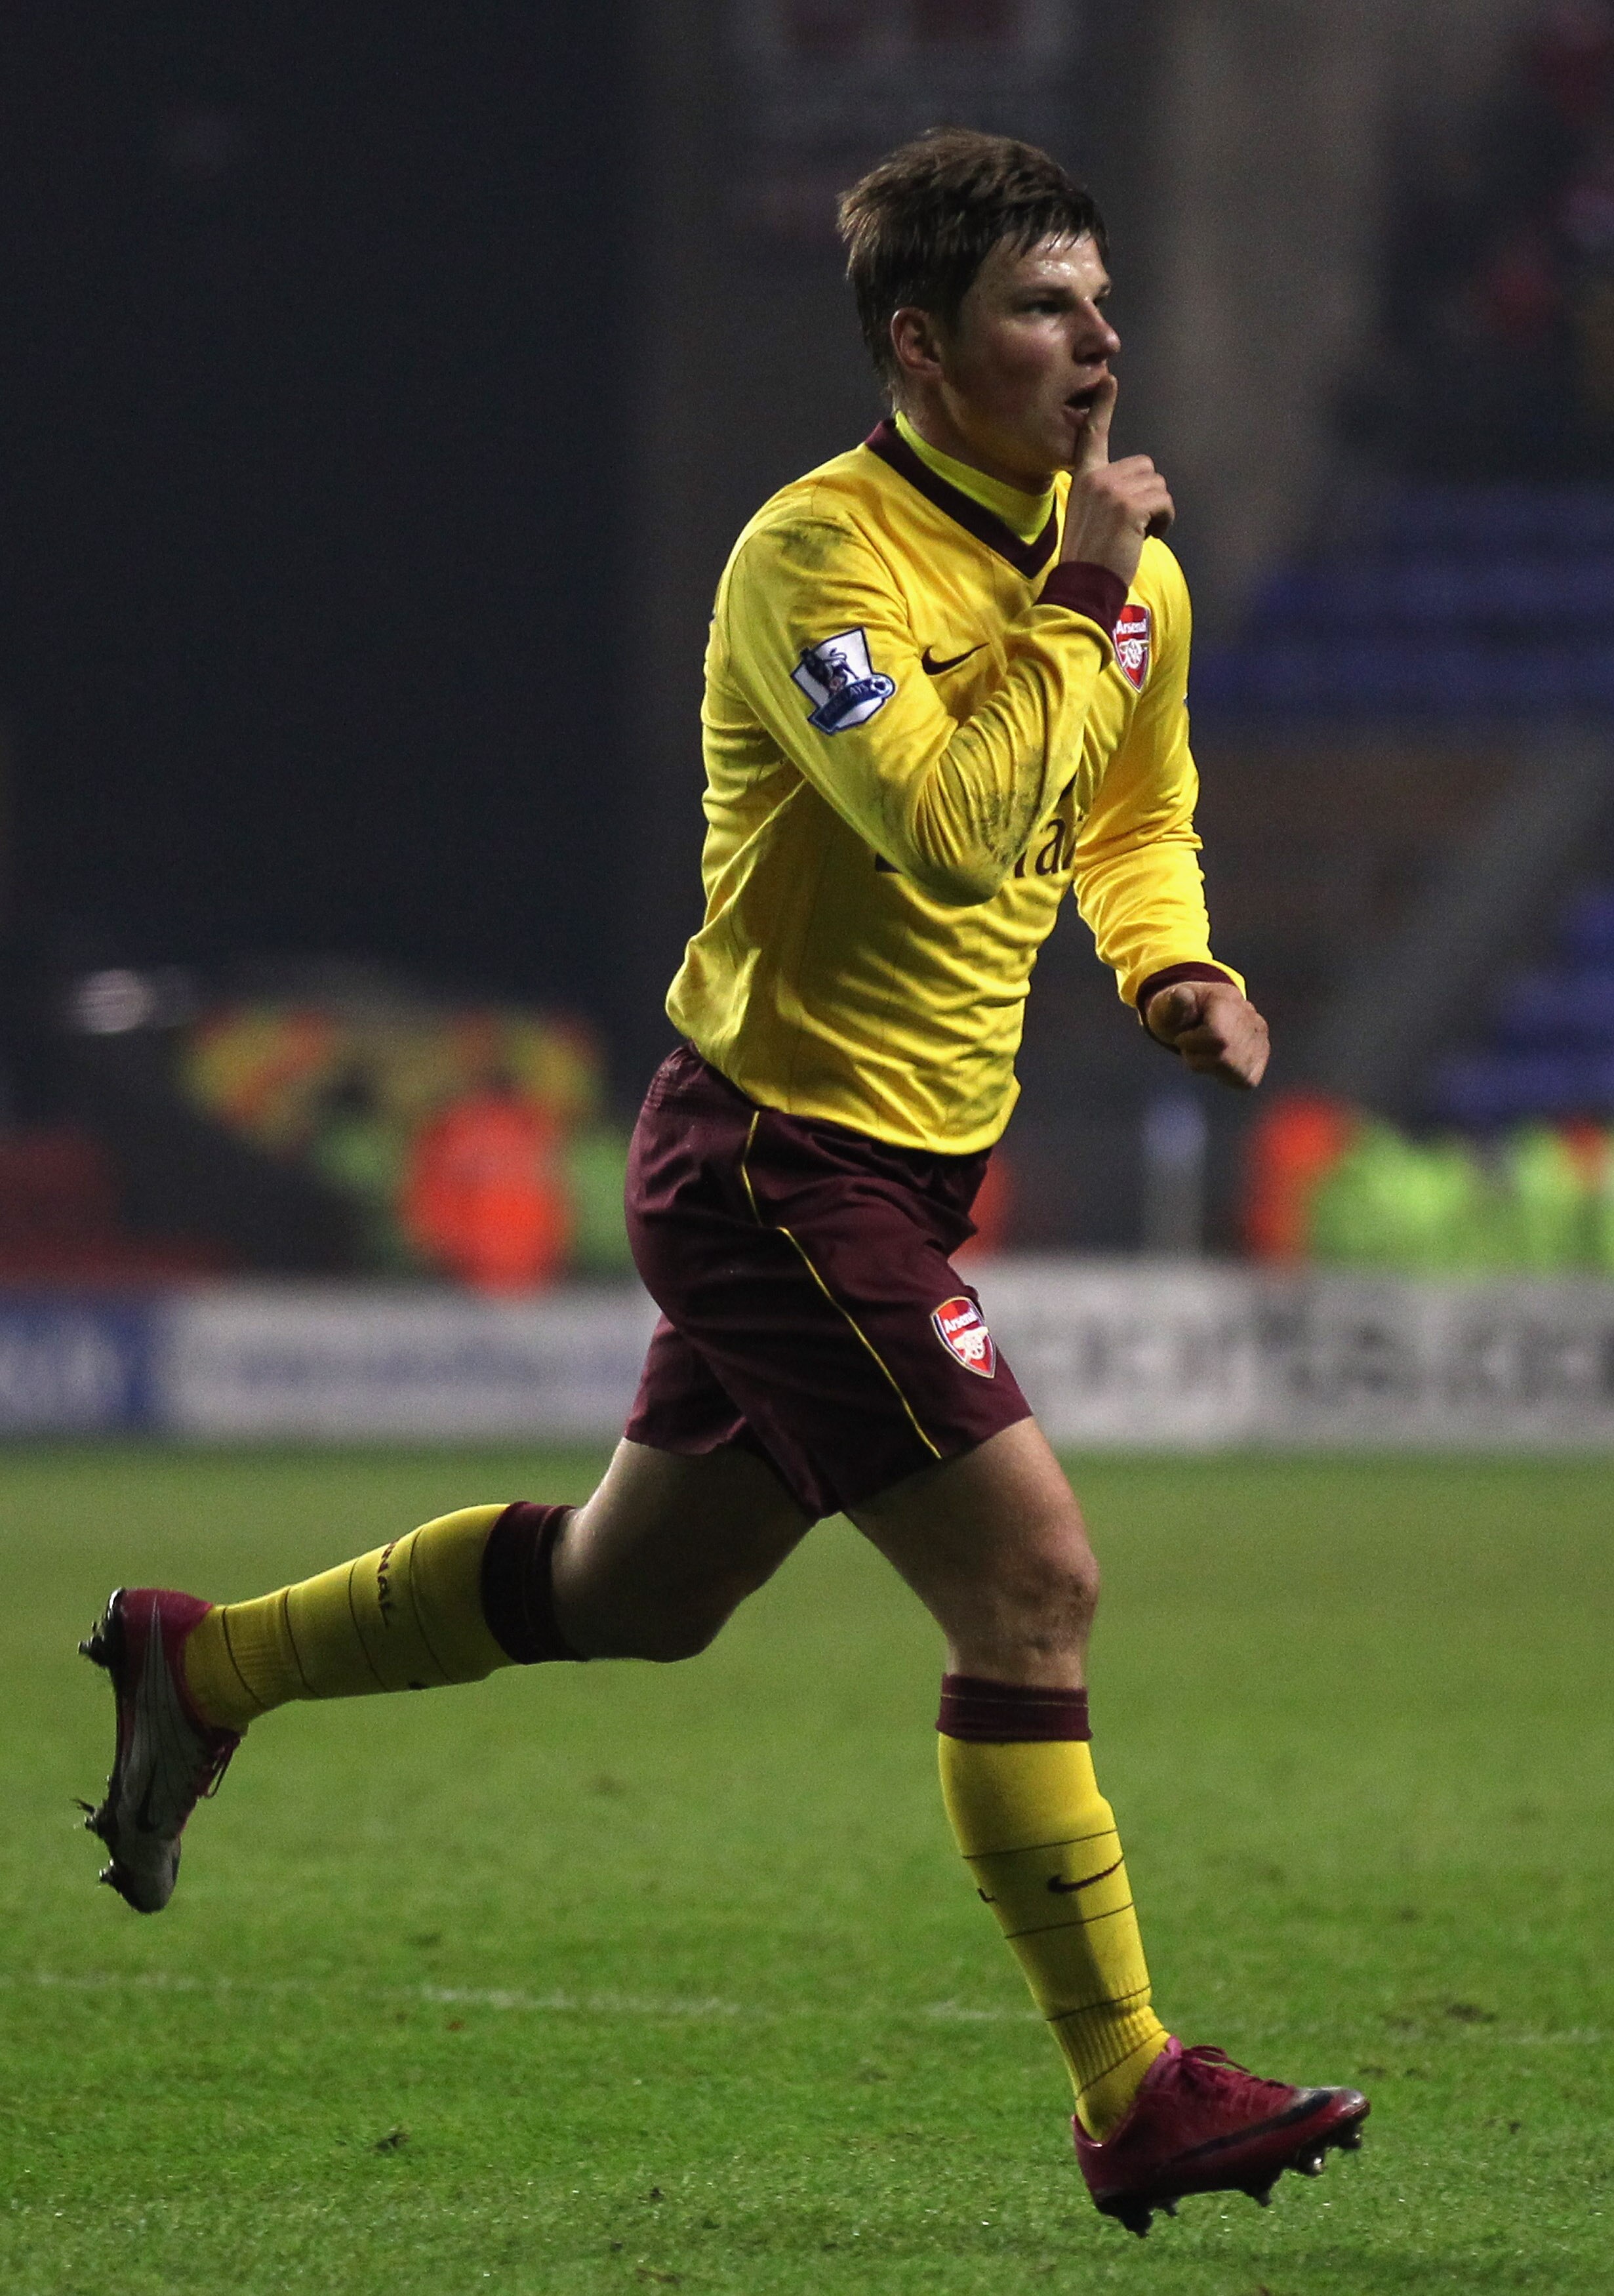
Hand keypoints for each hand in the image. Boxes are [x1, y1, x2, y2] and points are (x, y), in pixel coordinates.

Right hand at [1059, 376, 1173, 587]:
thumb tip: (1135, 491)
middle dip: (1149, 495)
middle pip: (1146, 467)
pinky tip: (1144, 539)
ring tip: (1135, 535)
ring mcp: (1113, 490)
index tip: (1109, 379)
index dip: (1102, 407)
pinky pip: (1165, 502)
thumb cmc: (1089, 558)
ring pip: (1159, 486)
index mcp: (1084, 478)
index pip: (1093, 436)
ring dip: (1157, 511)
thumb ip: (1104, 494)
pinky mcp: (1130, 506)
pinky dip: (1164, 522)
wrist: (1083, 584)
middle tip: (1132, 526)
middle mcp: (1097, 478)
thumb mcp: (1086, 517)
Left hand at [1143, 980, 1268, 1088]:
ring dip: (1207, 1066)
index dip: (1191, 1043)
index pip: (1217, 1036)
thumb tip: (1181, 996)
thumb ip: (1173, 1003)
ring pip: (1233, 1069)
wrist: (1196, 1020)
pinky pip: (1242, 1080)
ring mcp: (1261, 1041)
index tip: (1182, 1037)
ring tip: (1202, 1051)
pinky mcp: (1261, 1062)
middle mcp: (1253, 1019)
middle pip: (1224, 1055)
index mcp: (1229, 998)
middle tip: (1191, 1046)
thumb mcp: (1167, 1005)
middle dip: (1197, 1056)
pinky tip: (1216, 1062)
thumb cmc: (1179, 1015)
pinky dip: (1222, 1075)